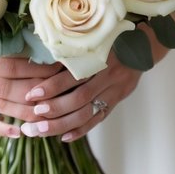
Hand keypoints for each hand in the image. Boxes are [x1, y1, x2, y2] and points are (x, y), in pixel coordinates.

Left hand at [18, 23, 170, 142]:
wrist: (143, 43)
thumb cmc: (110, 37)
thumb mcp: (93, 38)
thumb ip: (73, 51)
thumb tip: (39, 62)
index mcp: (100, 57)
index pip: (73, 77)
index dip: (51, 87)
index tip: (31, 94)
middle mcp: (109, 75)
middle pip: (80, 99)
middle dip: (54, 110)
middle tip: (32, 118)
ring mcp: (116, 90)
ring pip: (88, 113)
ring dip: (62, 124)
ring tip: (41, 130)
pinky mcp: (118, 99)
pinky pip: (99, 118)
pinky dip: (81, 129)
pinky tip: (64, 137)